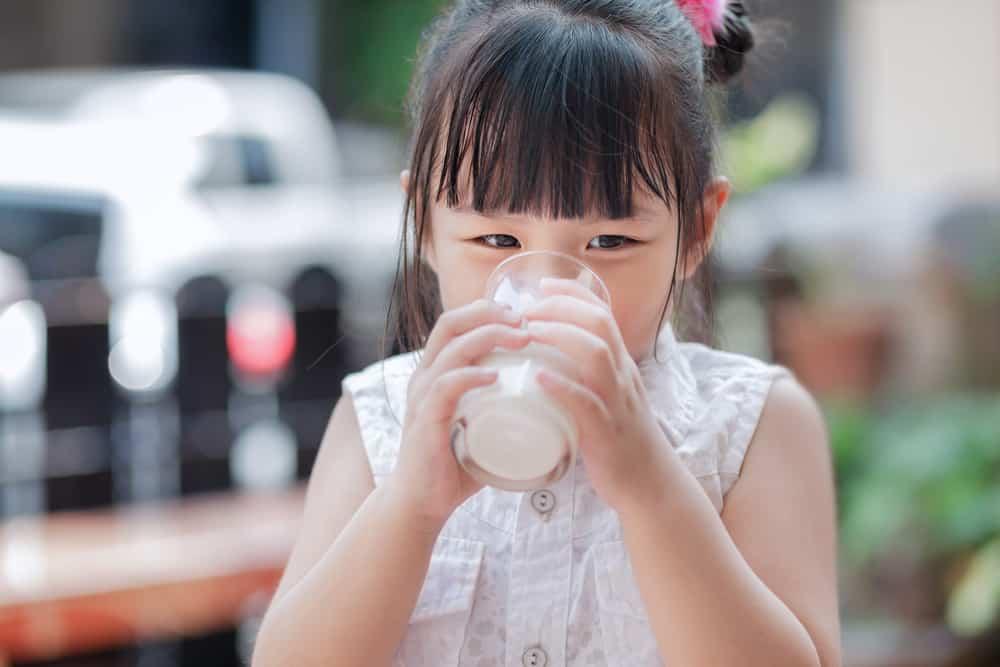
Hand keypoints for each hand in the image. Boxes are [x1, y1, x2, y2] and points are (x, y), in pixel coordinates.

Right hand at [387, 299, 530, 527]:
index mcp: (437, 370)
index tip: (524, 314)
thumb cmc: (457, 462)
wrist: (422, 502)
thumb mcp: (483, 421)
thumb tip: (555, 396)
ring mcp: (423, 397)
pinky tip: (494, 376)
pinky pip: (444, 388)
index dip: (489, 308)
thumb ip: (507, 405)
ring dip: (488, 338)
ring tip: (521, 339)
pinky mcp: (425, 422)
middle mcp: (425, 376)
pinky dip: (470, 377)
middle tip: (526, 321)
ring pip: (451, 350)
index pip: (457, 321)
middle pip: (451, 323)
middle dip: (490, 313)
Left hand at [522, 278, 674, 511]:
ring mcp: (617, 403)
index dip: (572, 293)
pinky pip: (587, 403)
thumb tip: (549, 357)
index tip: (542, 285)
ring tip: (529, 331)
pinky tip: (539, 377)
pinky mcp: (607, 432)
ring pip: (596, 354)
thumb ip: (586, 375)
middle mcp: (623, 377)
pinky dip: (562, 386)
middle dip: (562, 307)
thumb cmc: (620, 441)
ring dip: (560, 336)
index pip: (602, 313)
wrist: (650, 485)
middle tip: (527, 308)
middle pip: (599, 323)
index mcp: (621, 365)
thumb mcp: (609, 397)